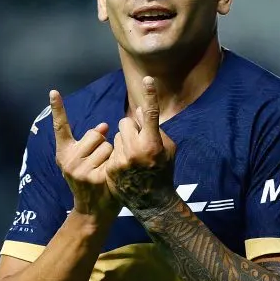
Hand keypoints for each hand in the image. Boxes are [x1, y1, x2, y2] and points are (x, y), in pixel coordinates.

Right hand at [49, 89, 120, 221]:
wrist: (93, 211)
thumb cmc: (92, 181)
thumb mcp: (84, 162)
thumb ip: (91, 143)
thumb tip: (104, 126)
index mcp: (64, 153)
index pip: (60, 127)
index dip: (57, 109)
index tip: (54, 91)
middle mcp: (68, 160)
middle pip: (94, 134)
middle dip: (102, 144)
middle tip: (99, 163)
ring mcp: (80, 169)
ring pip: (106, 145)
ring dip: (111, 155)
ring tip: (105, 170)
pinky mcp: (95, 177)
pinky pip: (113, 157)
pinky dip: (116, 163)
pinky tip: (110, 177)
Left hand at [105, 76, 176, 211]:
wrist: (152, 201)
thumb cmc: (164, 171)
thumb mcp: (168, 149)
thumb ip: (155, 129)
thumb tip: (141, 110)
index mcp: (153, 144)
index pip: (152, 114)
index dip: (150, 96)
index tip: (148, 79)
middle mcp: (136, 150)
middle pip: (125, 122)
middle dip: (130, 127)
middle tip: (137, 139)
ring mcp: (121, 160)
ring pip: (116, 136)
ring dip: (123, 141)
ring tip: (132, 158)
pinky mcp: (111, 169)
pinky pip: (111, 150)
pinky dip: (117, 154)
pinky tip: (126, 167)